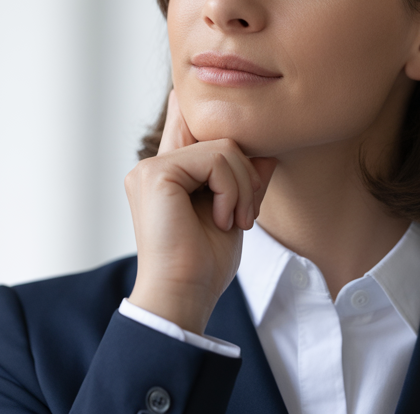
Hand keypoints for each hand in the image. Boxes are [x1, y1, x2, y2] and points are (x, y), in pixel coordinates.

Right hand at [125, 90, 276, 334]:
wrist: (184, 296)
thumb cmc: (204, 265)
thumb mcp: (234, 212)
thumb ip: (244, 178)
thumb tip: (268, 149)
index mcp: (167, 175)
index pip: (190, 122)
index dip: (220, 126)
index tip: (248, 165)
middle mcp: (154, 166)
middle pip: (220, 136)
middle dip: (245, 173)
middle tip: (247, 214)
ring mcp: (152, 168)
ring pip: (224, 147)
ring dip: (242, 187)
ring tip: (234, 221)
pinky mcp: (157, 174)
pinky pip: (216, 160)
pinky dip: (231, 191)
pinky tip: (221, 220)